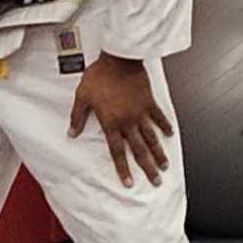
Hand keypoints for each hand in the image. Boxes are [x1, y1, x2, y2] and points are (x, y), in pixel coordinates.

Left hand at [69, 53, 172, 186]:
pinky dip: (165, 126)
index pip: (117, 151)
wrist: (119, 59)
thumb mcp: (82, 96)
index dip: (122, 168)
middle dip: (147, 168)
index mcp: (111, 122)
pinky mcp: (149, 101)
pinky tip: (170, 134)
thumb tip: (72, 132)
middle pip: (139, 150)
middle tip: (155, 181)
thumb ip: (78, 116)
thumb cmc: (100, 76)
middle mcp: (128, 121)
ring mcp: (140, 112)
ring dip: (158, 153)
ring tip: (165, 166)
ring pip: (151, 138)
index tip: (128, 182)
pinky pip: (159, 117)